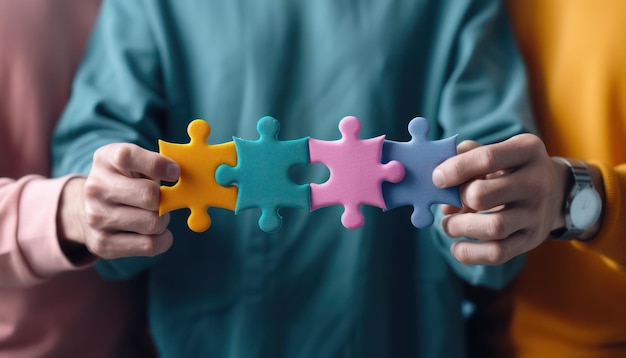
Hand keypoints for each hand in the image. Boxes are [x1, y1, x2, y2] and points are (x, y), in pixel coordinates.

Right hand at [60, 143, 180, 258]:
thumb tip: (180, 174)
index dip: (158, 165)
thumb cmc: (125, 181)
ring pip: (153, 223)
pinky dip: (162, 240)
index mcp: (106, 159)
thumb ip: (157, 164)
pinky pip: (149, 245)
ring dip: (163, 221)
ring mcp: (96, 217)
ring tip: (155, 215)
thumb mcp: (136, 163)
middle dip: (166, 200)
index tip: (175, 172)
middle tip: (164, 201)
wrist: (87, 209)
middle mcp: (96, 187)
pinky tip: (155, 233)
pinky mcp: (102, 243)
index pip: (128, 157)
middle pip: (149, 196)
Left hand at [432, 134, 568, 264]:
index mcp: (526, 151)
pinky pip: (498, 253)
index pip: (487, 158)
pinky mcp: (532, 239)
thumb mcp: (495, 152)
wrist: (554, 192)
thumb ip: (465, 156)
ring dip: (460, 228)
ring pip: (493, 227)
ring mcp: (536, 213)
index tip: (437, 179)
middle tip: (447, 202)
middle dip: (458, 200)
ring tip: (449, 225)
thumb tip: (439, 182)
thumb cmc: (510, 169)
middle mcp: (536, 181)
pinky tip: (457, 246)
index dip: (455, 169)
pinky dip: (470, 253)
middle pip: (484, 195)